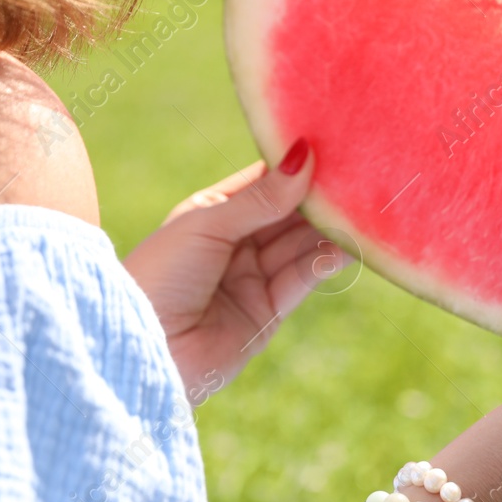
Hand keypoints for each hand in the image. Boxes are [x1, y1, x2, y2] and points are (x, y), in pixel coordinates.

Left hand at [123, 139, 346, 397]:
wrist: (144, 352)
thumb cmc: (161, 275)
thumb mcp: (209, 225)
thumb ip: (262, 198)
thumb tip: (304, 156)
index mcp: (211, 214)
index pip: (262, 183)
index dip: (293, 168)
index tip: (329, 149)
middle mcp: (234, 244)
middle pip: (286, 214)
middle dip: (317, 198)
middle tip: (354, 178)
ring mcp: (251, 278)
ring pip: (298, 245)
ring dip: (327, 229)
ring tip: (358, 210)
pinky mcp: (267, 313)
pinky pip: (301, 279)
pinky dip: (324, 261)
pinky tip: (345, 245)